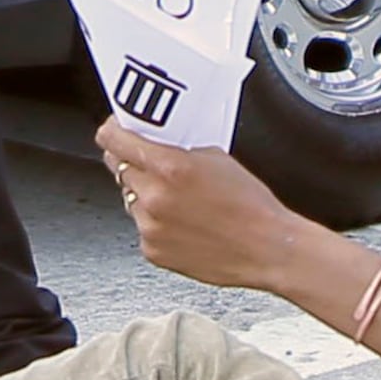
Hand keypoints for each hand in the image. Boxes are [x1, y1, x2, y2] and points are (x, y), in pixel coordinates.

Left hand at [98, 117, 313, 293]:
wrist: (267, 249)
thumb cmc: (250, 206)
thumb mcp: (216, 158)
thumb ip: (178, 148)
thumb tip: (155, 141)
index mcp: (169, 167)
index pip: (113, 139)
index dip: (112, 130)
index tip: (115, 128)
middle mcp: (154, 197)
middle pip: (117, 167)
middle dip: (130, 161)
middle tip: (147, 160)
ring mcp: (150, 227)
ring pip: (129, 198)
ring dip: (144, 193)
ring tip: (176, 197)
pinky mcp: (153, 251)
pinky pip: (142, 226)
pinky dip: (155, 222)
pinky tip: (182, 221)